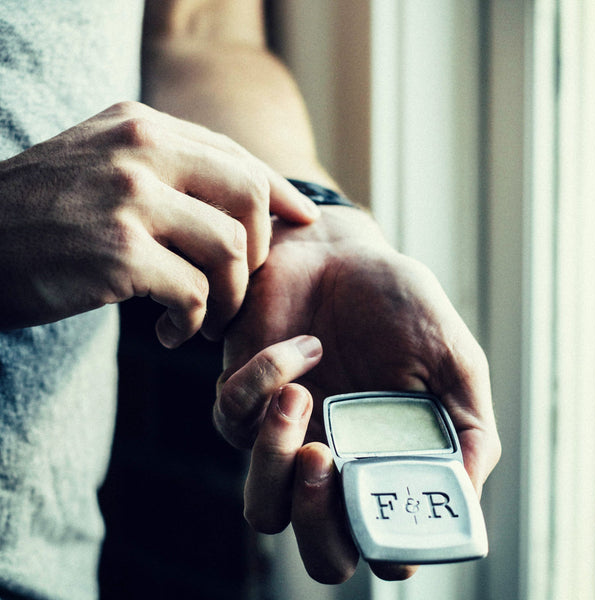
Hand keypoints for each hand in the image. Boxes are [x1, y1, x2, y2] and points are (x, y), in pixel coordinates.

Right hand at [0, 101, 317, 344]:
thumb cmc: (44, 215)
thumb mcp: (106, 168)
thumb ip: (170, 171)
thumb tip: (241, 200)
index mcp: (144, 126)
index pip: (239, 157)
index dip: (280, 194)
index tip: (303, 222)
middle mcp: (141, 151)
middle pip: (249, 196)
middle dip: (259, 253)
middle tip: (237, 289)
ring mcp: (128, 199)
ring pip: (230, 249)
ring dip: (229, 298)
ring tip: (203, 321)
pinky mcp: (116, 252)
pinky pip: (193, 293)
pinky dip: (191, 323)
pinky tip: (168, 333)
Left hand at [215, 207, 500, 581]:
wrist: (345, 255)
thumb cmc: (403, 306)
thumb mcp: (454, 361)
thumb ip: (470, 428)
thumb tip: (465, 494)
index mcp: (387, 465)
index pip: (380, 543)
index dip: (385, 549)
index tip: (387, 504)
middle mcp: (336, 463)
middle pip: (317, 550)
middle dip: (317, 526)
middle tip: (326, 463)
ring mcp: (285, 436)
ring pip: (262, 505)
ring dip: (276, 459)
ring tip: (302, 397)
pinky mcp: (243, 396)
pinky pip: (233, 415)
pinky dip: (266, 378)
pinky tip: (304, 345)